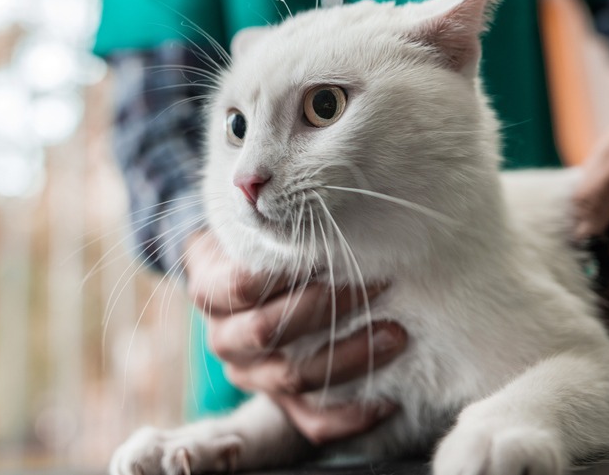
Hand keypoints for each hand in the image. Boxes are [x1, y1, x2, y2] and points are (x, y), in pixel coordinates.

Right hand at [184, 230, 407, 442]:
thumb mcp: (249, 227)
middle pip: (268, 330)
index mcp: (211, 291)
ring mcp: (251, 375)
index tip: (337, 250)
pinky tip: (388, 399)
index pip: (243, 285)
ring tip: (397, 334)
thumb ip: (268, 218)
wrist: (236, 286)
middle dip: (328, 307)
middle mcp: (225, 339)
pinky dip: (350, 416)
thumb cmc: (257, 248)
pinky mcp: (278, 403)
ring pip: (293, 378)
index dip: (289, 271)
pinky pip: (310, 421)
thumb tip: (306, 185)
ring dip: (350, 357)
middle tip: (380, 283)